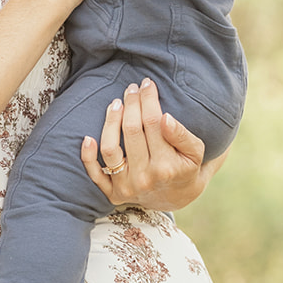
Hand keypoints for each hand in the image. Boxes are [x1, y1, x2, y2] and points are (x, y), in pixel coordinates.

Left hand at [80, 78, 209, 212]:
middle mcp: (144, 178)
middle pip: (131, 130)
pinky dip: (88, 157)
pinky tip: (87, 137)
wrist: (177, 199)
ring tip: (116, 103)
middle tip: (132, 88)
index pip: (153, 122)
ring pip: (110, 148)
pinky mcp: (113, 193)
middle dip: (131, 103)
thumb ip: (182, 135)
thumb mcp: (195, 152)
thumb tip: (165, 118)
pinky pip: (95, 175)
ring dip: (110, 121)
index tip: (147, 84)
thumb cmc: (186, 167)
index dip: (149, 99)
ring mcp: (126, 187)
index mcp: (166, 166)